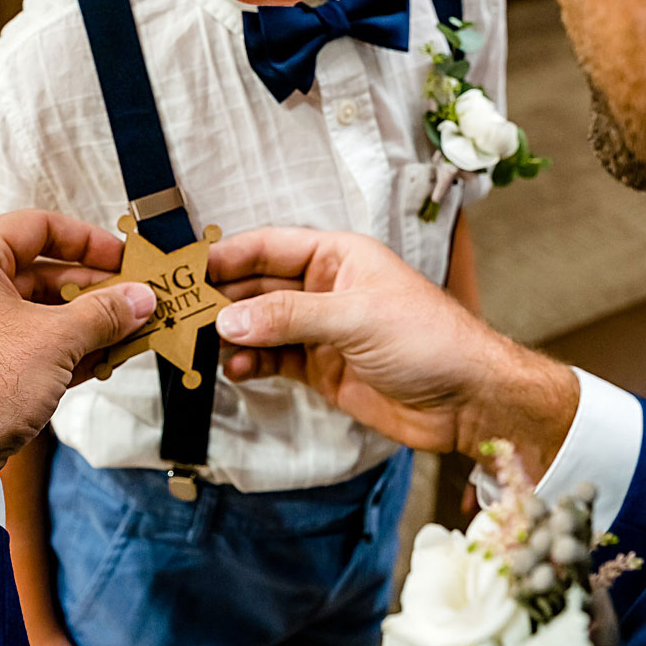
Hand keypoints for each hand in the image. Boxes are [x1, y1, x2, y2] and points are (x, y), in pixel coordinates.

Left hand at [0, 212, 154, 468]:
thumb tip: (137, 300)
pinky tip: (94, 364)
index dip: (89, 240)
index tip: (123, 258)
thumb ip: (106, 312)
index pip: (36, 227)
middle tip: (134, 305)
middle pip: (38, 275)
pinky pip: (20, 347)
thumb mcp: (57, 339)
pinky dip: (58, 353)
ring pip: (32, 316)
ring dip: (82, 327)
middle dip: (94, 294)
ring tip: (123, 338)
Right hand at [208, 227, 580, 474]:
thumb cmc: (430, 341)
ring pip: (259, 326)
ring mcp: (322, 331)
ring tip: (200, 348)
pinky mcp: (322, 369)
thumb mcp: (356, 318)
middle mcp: (327, 289)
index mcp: (340, 257)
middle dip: (219, 300)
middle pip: (257, 286)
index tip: (183, 269)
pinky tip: (235, 370)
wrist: (469, 398)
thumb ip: (289, 317)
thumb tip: (227, 320)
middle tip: (176, 316)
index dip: (226, 255)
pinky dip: (250, 364)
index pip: (270, 246)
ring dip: (230, 337)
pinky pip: (272, 360)